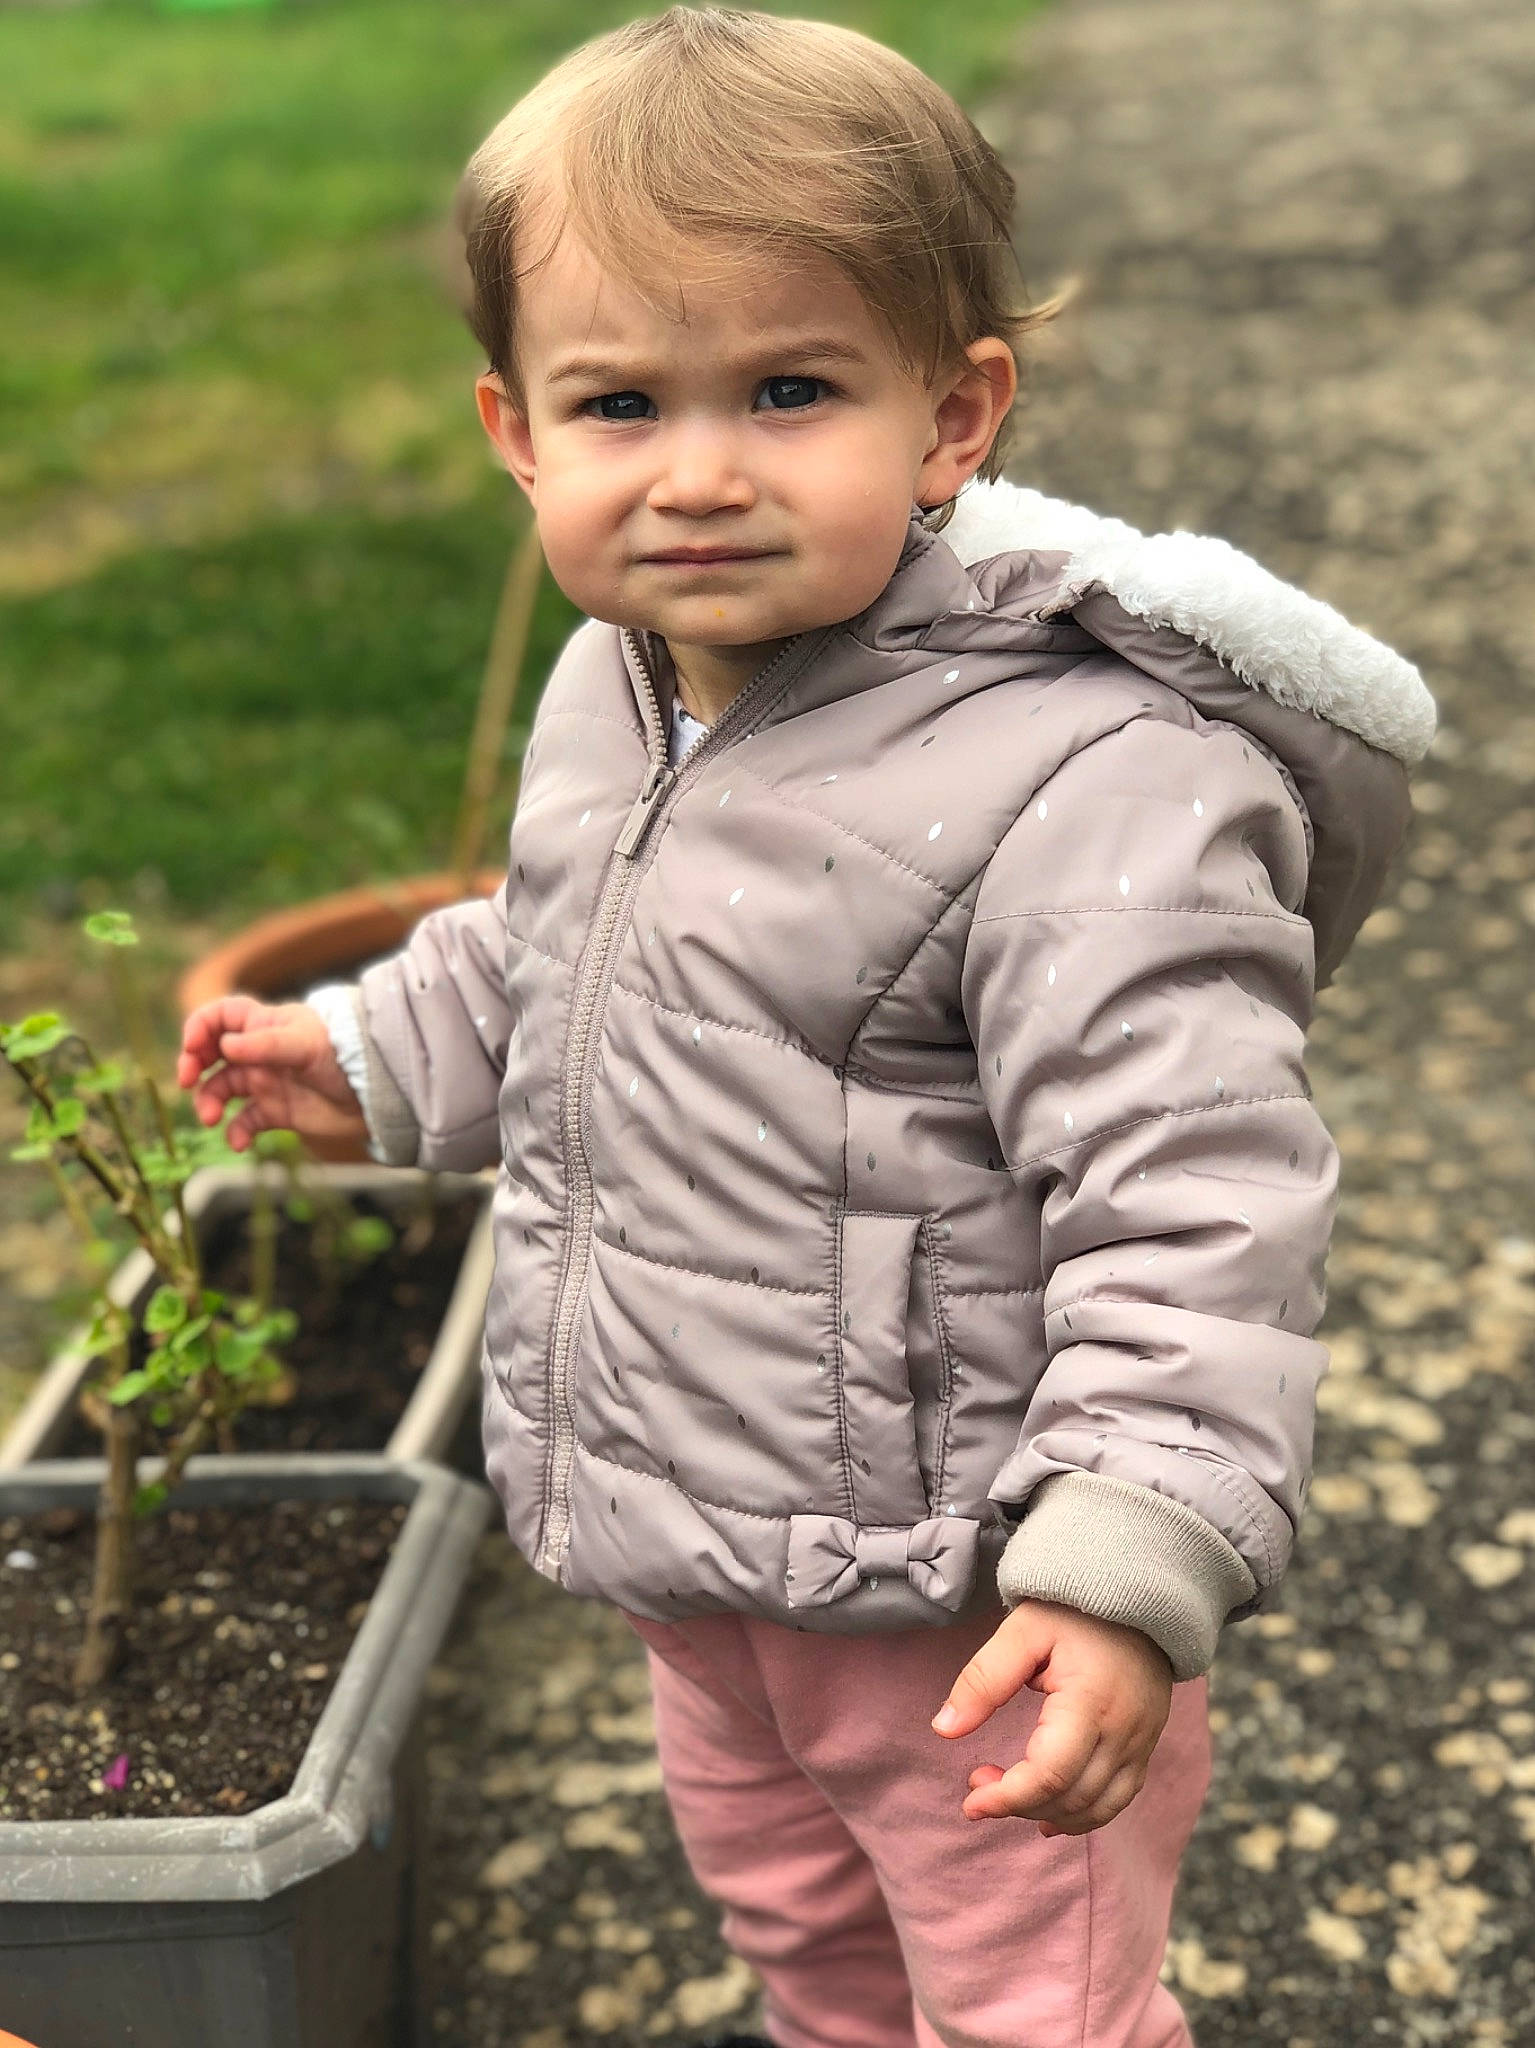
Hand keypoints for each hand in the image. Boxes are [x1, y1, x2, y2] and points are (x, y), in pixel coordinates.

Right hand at [177, 997, 367, 1154]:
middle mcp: (260, 1052)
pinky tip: (239, 1143)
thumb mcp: (305, 1045)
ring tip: (212, 1118)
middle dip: (193, 1066)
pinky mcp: (277, 1112)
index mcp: (265, 1025)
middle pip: (211, 1053)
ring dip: (209, 1102)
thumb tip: (225, 1046)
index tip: (193, 1048)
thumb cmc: (346, 1055)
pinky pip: (245, 1123)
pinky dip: (236, 1133)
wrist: (379, 1092)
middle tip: (186, 1082)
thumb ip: (265, 1044)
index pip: (220, 1016)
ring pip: (222, 1089)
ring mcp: (267, 1082)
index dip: (200, 1027)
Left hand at [931, 1600, 1173, 1833]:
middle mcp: (1123, 1730)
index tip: (970, 1800)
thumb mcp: (1022, 1631)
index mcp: (1090, 1701)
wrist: (1136, 1597)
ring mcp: (1140, 1742)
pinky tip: (1049, 1813)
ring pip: (1095, 1807)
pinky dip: (1083, 1815)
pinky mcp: (1146, 1745)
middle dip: (1018, 1804)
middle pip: (1070, 1796)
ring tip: (1007, 1793)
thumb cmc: (1073, 1611)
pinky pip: (1119, 1799)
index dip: (1006, 1797)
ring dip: (1046, 1813)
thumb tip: (944, 1729)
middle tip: (979, 1779)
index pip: (1049, 1773)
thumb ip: (983, 1680)